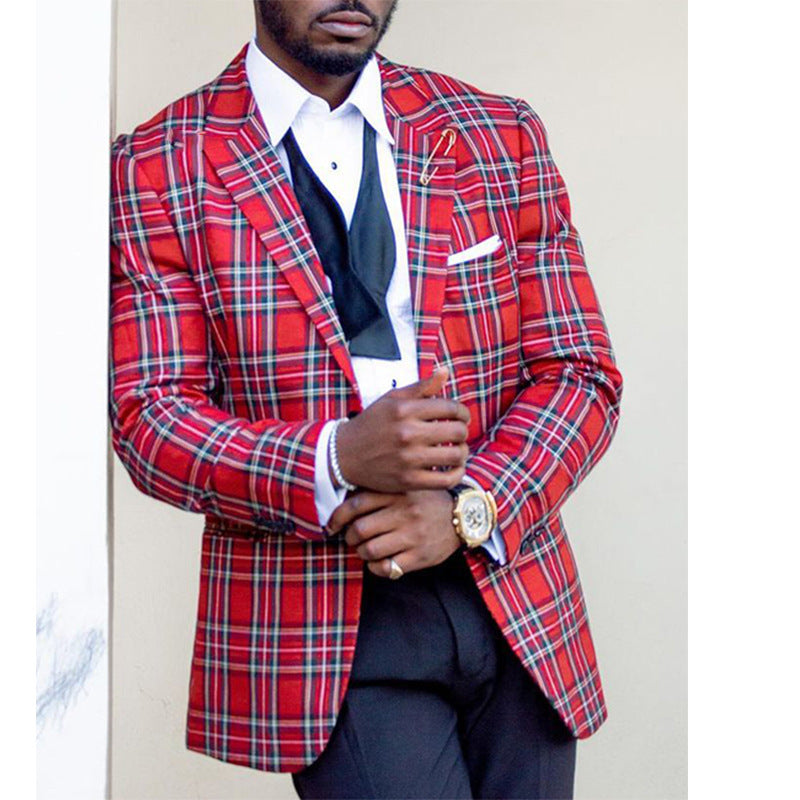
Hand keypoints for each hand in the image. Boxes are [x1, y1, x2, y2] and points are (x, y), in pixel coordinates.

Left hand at [327, 489, 461, 577]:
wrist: (464, 515)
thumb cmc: (427, 501)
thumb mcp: (406, 487)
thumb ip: (379, 490)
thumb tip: (344, 506)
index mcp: (398, 492)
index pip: (356, 504)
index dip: (337, 517)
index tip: (331, 525)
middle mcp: (405, 512)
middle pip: (360, 529)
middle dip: (349, 537)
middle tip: (351, 538)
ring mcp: (413, 535)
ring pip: (370, 550)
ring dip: (362, 553)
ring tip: (365, 549)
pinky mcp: (421, 556)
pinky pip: (387, 568)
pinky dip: (376, 567)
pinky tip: (379, 562)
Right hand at [334, 367, 469, 492]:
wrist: (344, 455)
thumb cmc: (372, 424)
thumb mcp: (392, 399)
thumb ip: (421, 387)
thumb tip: (444, 371)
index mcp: (404, 410)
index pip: (450, 408)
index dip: (462, 412)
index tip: (461, 417)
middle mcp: (407, 433)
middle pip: (457, 431)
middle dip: (463, 431)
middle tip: (459, 433)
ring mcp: (408, 458)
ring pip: (455, 455)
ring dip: (463, 452)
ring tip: (458, 450)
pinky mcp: (408, 480)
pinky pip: (446, 480)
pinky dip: (457, 474)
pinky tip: (454, 468)